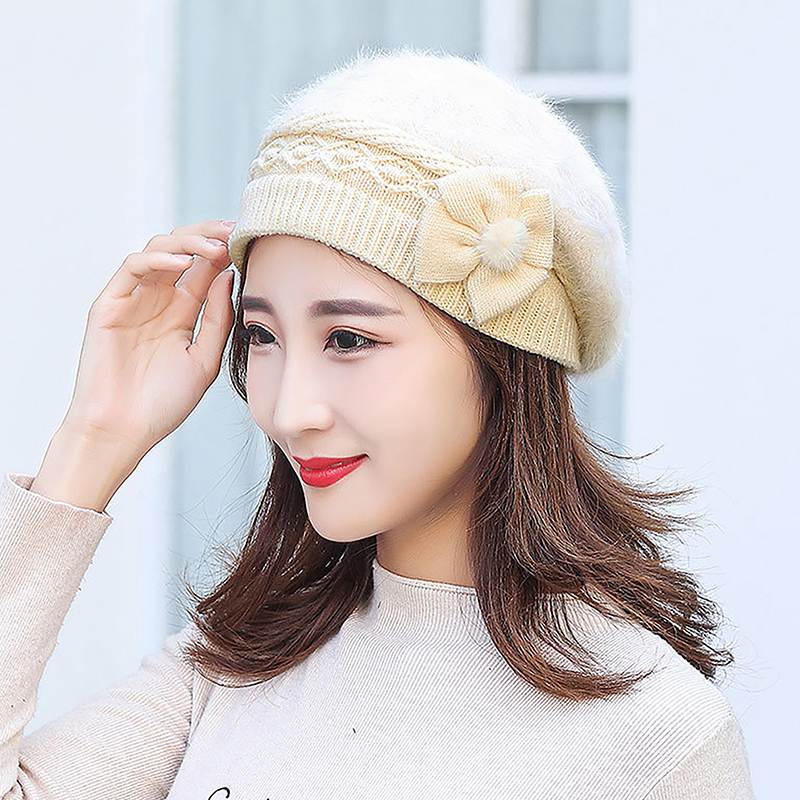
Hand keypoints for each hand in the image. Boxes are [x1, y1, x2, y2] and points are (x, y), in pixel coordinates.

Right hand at [61, 219, 236, 458]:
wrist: (126, 431)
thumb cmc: (164, 402)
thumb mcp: (204, 358)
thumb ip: (217, 318)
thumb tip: (228, 275)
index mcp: (182, 312)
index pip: (204, 268)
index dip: (225, 251)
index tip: (250, 241)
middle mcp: (157, 300)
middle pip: (183, 251)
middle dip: (209, 235)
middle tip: (235, 230)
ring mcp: (132, 300)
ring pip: (159, 251)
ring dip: (188, 242)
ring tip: (216, 245)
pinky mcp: (109, 305)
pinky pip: (132, 269)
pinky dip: (158, 260)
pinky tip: (184, 264)